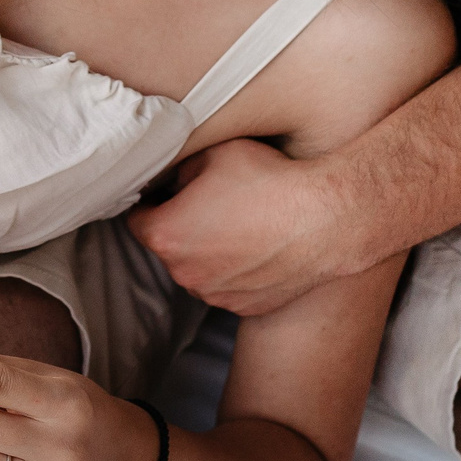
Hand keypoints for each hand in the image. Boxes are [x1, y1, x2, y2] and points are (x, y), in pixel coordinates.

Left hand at [128, 137, 352, 315]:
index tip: (165, 193)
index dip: (150, 202)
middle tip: (210, 203)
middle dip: (180, 226)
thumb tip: (173, 181)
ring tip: (239, 223)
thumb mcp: (214, 154)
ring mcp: (214, 294)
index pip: (136, 220)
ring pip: (197, 269)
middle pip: (167, 246)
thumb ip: (180, 168)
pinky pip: (227, 286)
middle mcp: (184, 272)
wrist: (324, 218)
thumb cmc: (268, 181)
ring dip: (207, 251)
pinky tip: (257, 245)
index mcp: (166, 234)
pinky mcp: (243, 307)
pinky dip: (234, 270)